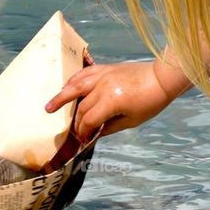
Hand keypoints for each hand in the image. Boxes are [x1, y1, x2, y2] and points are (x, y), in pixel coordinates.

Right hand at [45, 61, 173, 140]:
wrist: (161, 78)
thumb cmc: (150, 102)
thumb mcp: (131, 121)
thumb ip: (110, 127)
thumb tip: (95, 133)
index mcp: (111, 102)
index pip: (89, 120)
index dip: (84, 132)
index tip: (83, 140)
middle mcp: (103, 87)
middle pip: (82, 107)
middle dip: (77, 122)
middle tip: (74, 132)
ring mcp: (103, 76)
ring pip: (75, 87)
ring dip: (61, 97)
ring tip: (49, 107)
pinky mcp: (105, 69)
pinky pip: (84, 73)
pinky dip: (73, 81)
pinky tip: (65, 87)